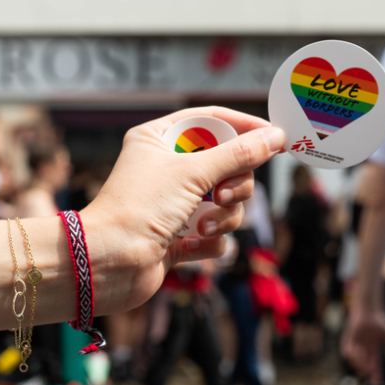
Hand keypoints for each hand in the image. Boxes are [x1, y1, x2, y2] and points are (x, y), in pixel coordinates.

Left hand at [82, 107, 284, 314]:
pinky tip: (190, 246)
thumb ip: (239, 154)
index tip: (274, 138)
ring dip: (223, 217)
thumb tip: (276, 136)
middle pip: (227, 165)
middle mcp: (166, 168)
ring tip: (203, 227)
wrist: (107, 264)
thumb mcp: (193, 173)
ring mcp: (174, 203)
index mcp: (159, 139)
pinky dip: (209, 241)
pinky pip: (215, 233)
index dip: (244, 127)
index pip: (212, 120)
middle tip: (222, 197)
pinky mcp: (179, 235)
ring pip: (226, 203)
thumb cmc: (139, 208)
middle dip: (233, 185)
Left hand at [341, 309, 384, 384]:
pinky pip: (346, 352)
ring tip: (366, 363)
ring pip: (354, 362)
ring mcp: (354, 346)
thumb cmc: (381, 321)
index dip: (375, 377)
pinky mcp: (347, 340)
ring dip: (359, 365)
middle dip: (367, 372)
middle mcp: (363, 351)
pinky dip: (352, 357)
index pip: (374, 368)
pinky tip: (358, 353)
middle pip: (364, 367)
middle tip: (371, 371)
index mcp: (373, 352)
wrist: (369, 309)